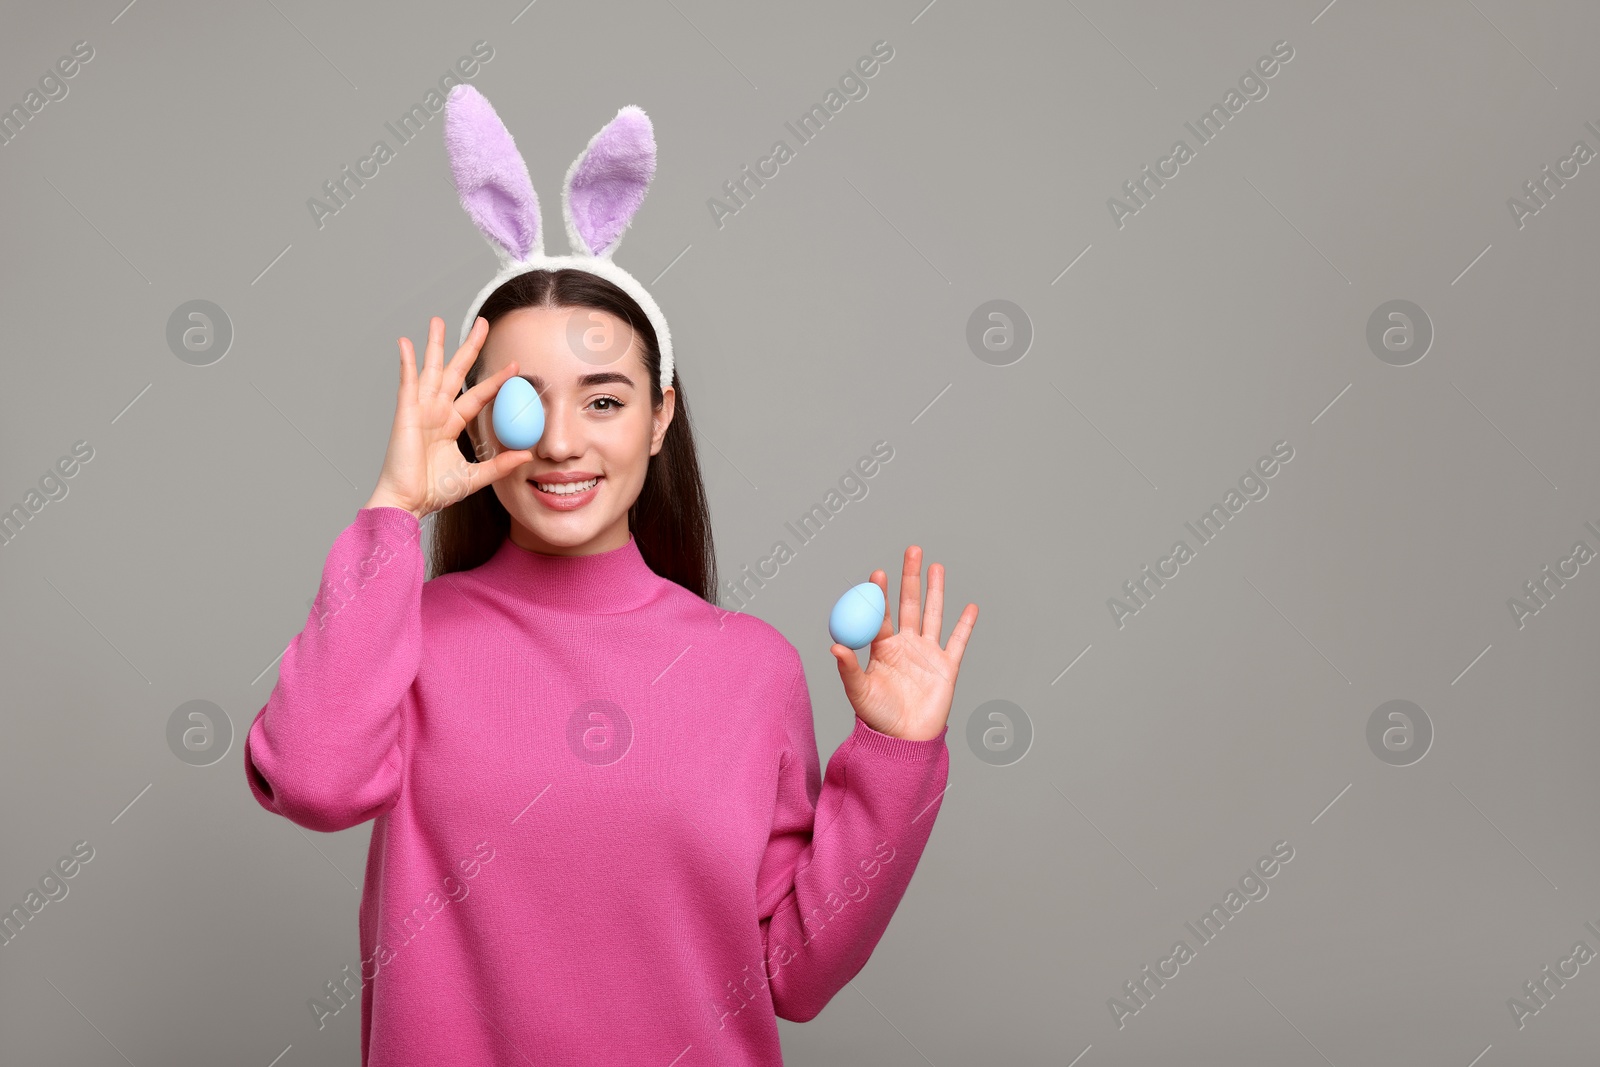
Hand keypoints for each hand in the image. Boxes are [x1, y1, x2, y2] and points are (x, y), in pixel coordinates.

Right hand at [365, 316, 530, 520]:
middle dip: (468, 348)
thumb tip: (526, 455)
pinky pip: (407, 383)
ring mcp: (419, 411)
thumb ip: (499, 465)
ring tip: (438, 320)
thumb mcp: (475, 477)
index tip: (514, 366)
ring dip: (435, 345)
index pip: (477, 395)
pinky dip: (406, 362)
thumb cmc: (433, 492)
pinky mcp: (405, 414)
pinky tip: (405, 343)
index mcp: (450, 425)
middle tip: (482, 323)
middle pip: (455, 373)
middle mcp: (435, 413)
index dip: (495, 381)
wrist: (408, 503)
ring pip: (431, 370)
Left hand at [829, 545, 977, 741]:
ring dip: (936, 590)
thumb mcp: (859, 692)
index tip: (877, 574)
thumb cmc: (877, 717)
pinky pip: (958, 641)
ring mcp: (927, 653)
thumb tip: (834, 646)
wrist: (904, 740)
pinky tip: (971, 607)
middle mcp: (905, 645)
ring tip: (936, 566)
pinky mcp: (947, 666)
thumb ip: (848, 669)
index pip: (881, 613)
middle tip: (911, 550)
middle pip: (909, 604)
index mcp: (882, 648)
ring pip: (933, 614)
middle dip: (910, 577)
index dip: (880, 593)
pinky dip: (966, 624)